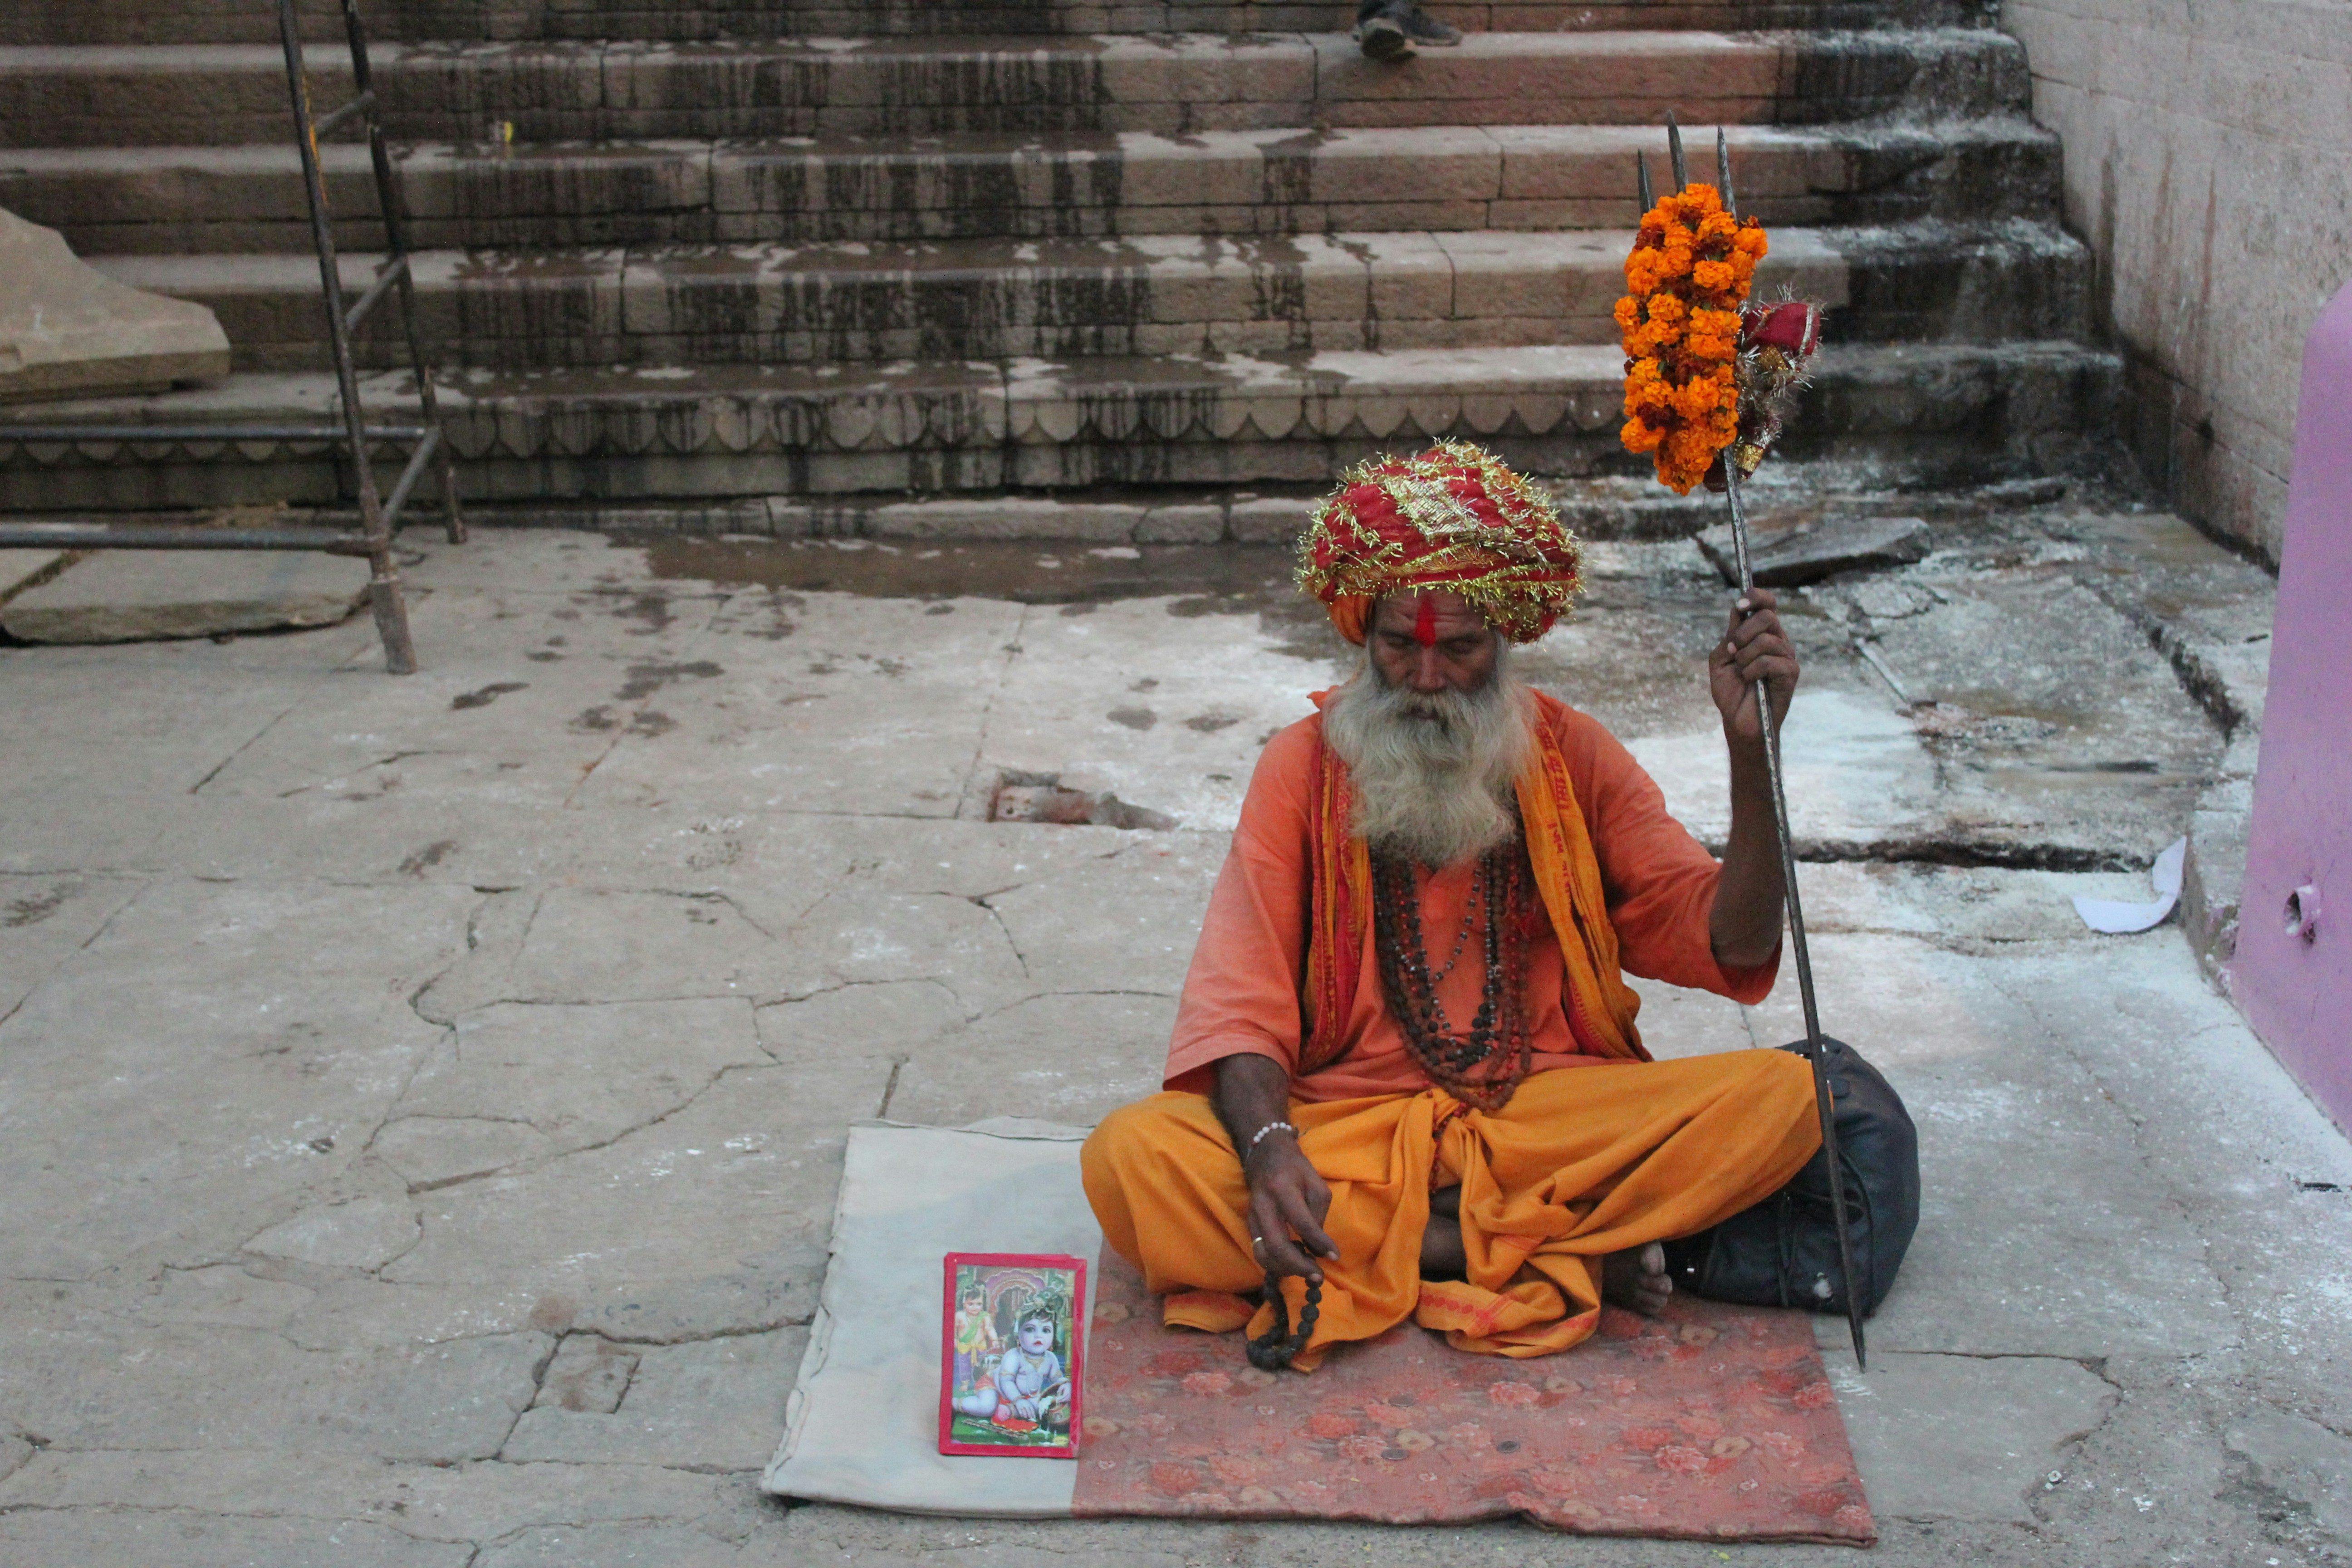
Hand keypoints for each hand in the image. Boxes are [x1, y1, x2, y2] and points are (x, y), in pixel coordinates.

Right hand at [1013, 1397, 1036, 1419]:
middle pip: (1028, 1410)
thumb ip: (1030, 1409)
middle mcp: (1026, 1405)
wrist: (1019, 1398)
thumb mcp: (1029, 1404)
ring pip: (1024, 1411)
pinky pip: (1020, 1410)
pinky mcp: (1018, 1406)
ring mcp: (1022, 1406)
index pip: (1032, 1409)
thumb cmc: (1025, 1403)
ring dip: (1025, 1414)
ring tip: (1025, 1417)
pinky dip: (1021, 1413)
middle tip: (1030, 1418)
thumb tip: (1033, 1417)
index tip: (1034, 1417)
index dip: (1033, 1413)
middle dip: (1029, 1414)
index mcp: (1029, 1405)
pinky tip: (1021, 1416)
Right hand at [1244, 1135, 1338, 1284]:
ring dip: (1286, 1269)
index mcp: (1282, 1189)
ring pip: (1263, 1254)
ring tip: (1306, 1270)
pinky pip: (1261, 1252)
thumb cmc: (1295, 1169)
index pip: (1301, 1222)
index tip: (1335, 1256)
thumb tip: (1318, 1250)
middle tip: (1317, 1276)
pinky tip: (1294, 1263)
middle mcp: (1263, 1205)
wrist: (1265, 1155)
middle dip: (1298, 1266)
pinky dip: (1277, 1264)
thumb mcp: (1316, 1184)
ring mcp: (1252, 1217)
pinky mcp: (1249, 1225)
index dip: (1319, 1242)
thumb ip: (1318, 1216)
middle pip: (1275, 1245)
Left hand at [1708, 589, 1798, 743]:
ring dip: (1745, 657)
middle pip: (1767, 616)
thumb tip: (1739, 611)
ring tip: (1742, 672)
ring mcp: (1786, 656)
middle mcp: (1777, 641)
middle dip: (1743, 632)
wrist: (1738, 720)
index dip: (1755, 597)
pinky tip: (1751, 681)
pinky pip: (1769, 661)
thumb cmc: (1731, 691)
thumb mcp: (1721, 659)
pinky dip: (1752, 671)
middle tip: (1733, 650)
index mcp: (1762, 633)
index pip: (1767, 604)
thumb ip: (1729, 635)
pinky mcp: (1791, 673)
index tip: (1739, 606)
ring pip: (1766, 640)